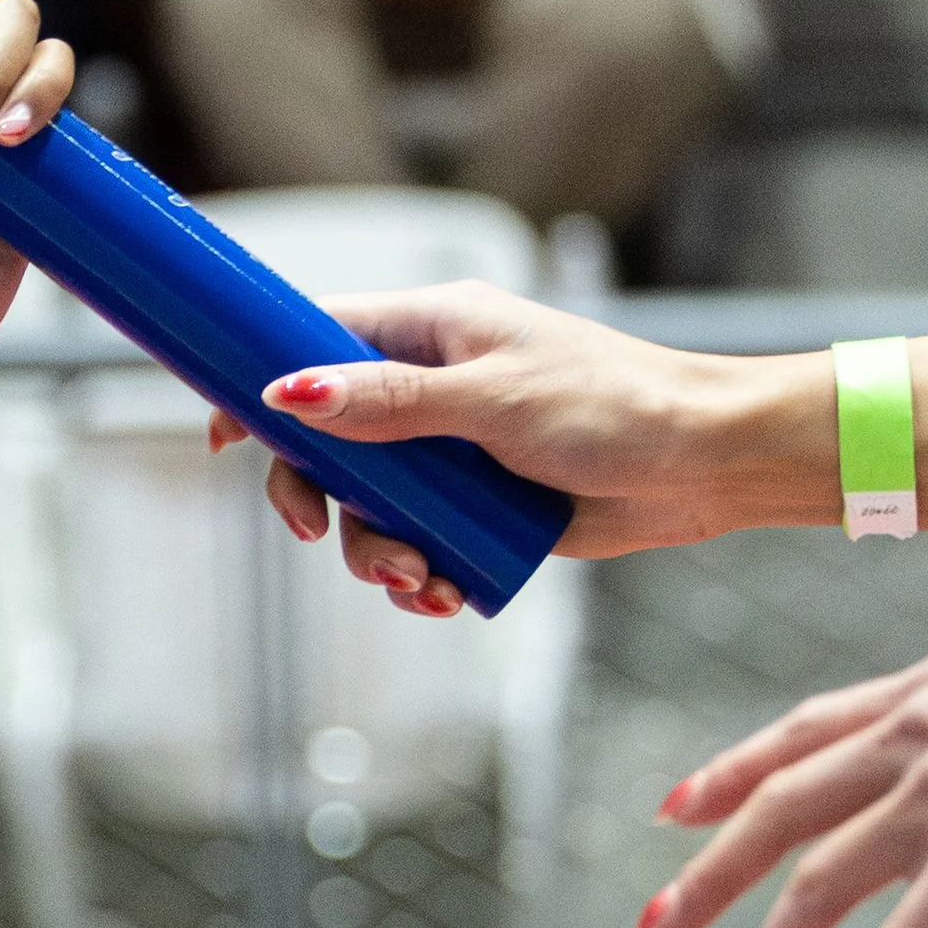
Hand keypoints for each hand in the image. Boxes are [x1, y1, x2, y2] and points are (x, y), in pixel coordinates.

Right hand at [209, 282, 837, 614]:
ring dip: (376, 553)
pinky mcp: (480, 509)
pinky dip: (418, 574)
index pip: (316, 338)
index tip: (221, 433)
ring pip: (369, 506)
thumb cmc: (613, 405)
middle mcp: (431, 389)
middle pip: (327, 440)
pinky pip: (417, 543)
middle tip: (317, 534)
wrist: (706, 465)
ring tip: (420, 581)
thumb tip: (290, 390)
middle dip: (319, 495)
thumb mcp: (492, 399)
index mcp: (430, 332)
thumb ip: (390, 402)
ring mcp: (452, 451)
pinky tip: (445, 595)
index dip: (260, 379)